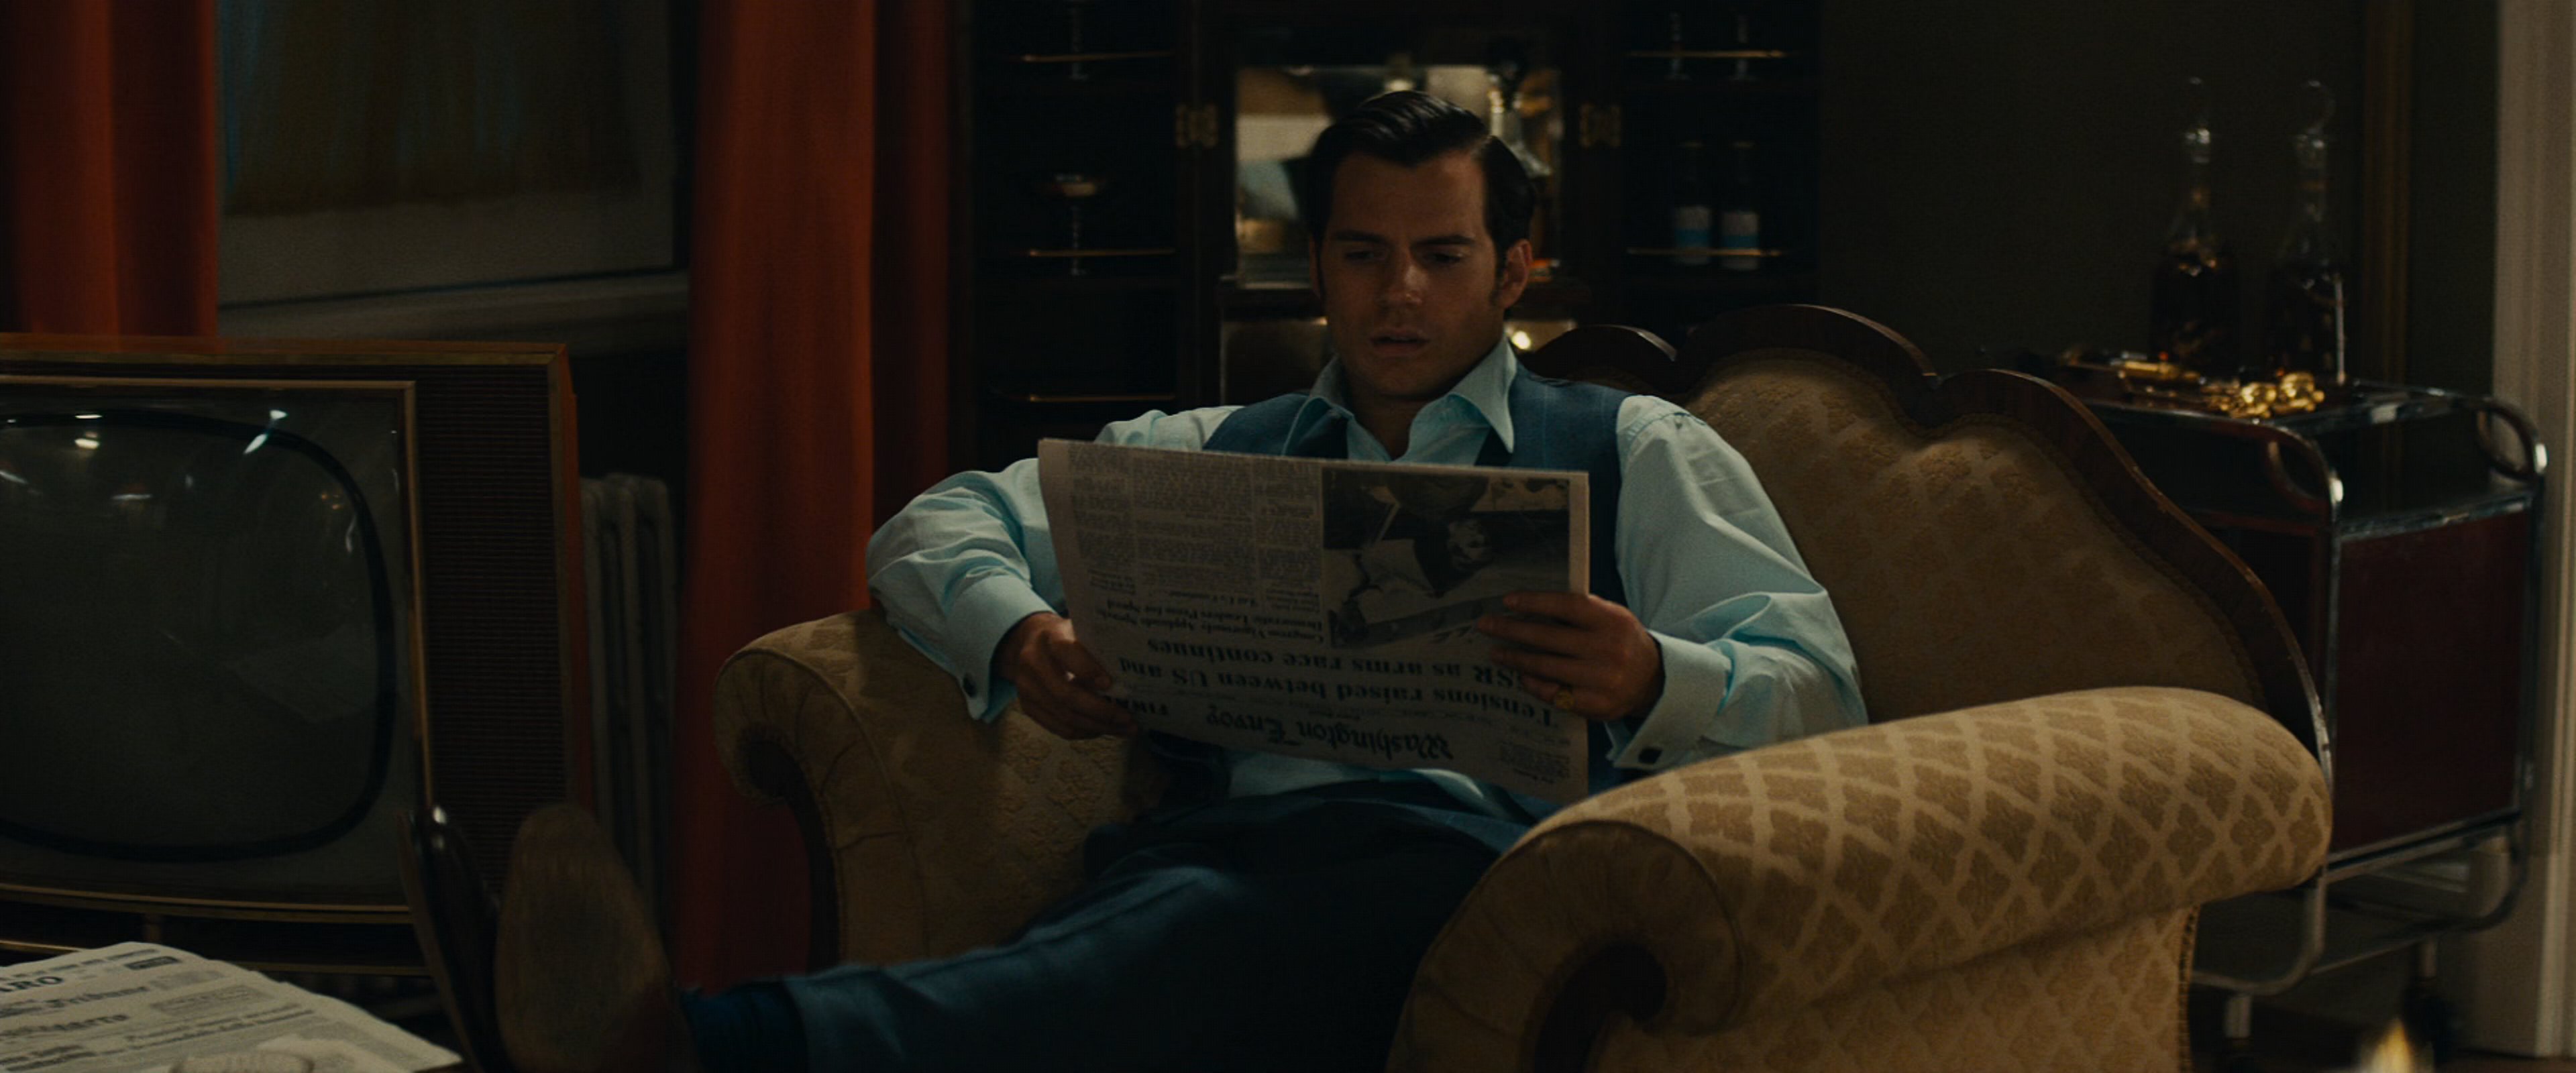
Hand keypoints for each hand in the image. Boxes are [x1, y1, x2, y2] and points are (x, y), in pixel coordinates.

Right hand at [995, 612, 1136, 739]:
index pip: (1066, 652)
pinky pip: (1058, 727)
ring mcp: (1026, 687)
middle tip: (1127, 718)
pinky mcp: (1027, 706)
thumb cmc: (1067, 637)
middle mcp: (1033, 662)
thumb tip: (1133, 673)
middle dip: (1100, 710)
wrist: (1029, 642)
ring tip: (1123, 728)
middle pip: (1066, 694)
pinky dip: (1084, 732)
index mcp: (1050, 636)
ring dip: (1097, 727)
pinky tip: (1102, 729)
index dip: (1088, 670)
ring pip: (1064, 716)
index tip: (1110, 684)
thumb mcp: (1080, 630)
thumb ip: (1098, 646)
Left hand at [1477, 592, 1664, 721]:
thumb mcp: (1612, 617)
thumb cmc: (1621, 641)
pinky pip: (1554, 693)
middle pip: (1550, 637)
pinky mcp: (1595, 705)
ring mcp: (1602, 680)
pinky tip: (1521, 675)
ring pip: (1547, 667)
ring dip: (1516, 658)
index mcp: (1612, 621)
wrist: (1653, 680)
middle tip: (1486, 625)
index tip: (1508, 601)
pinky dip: (1534, 683)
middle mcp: (1608, 650)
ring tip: (1496, 652)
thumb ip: (1580, 611)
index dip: (1535, 602)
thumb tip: (1530, 607)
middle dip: (1512, 630)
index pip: (1567, 606)